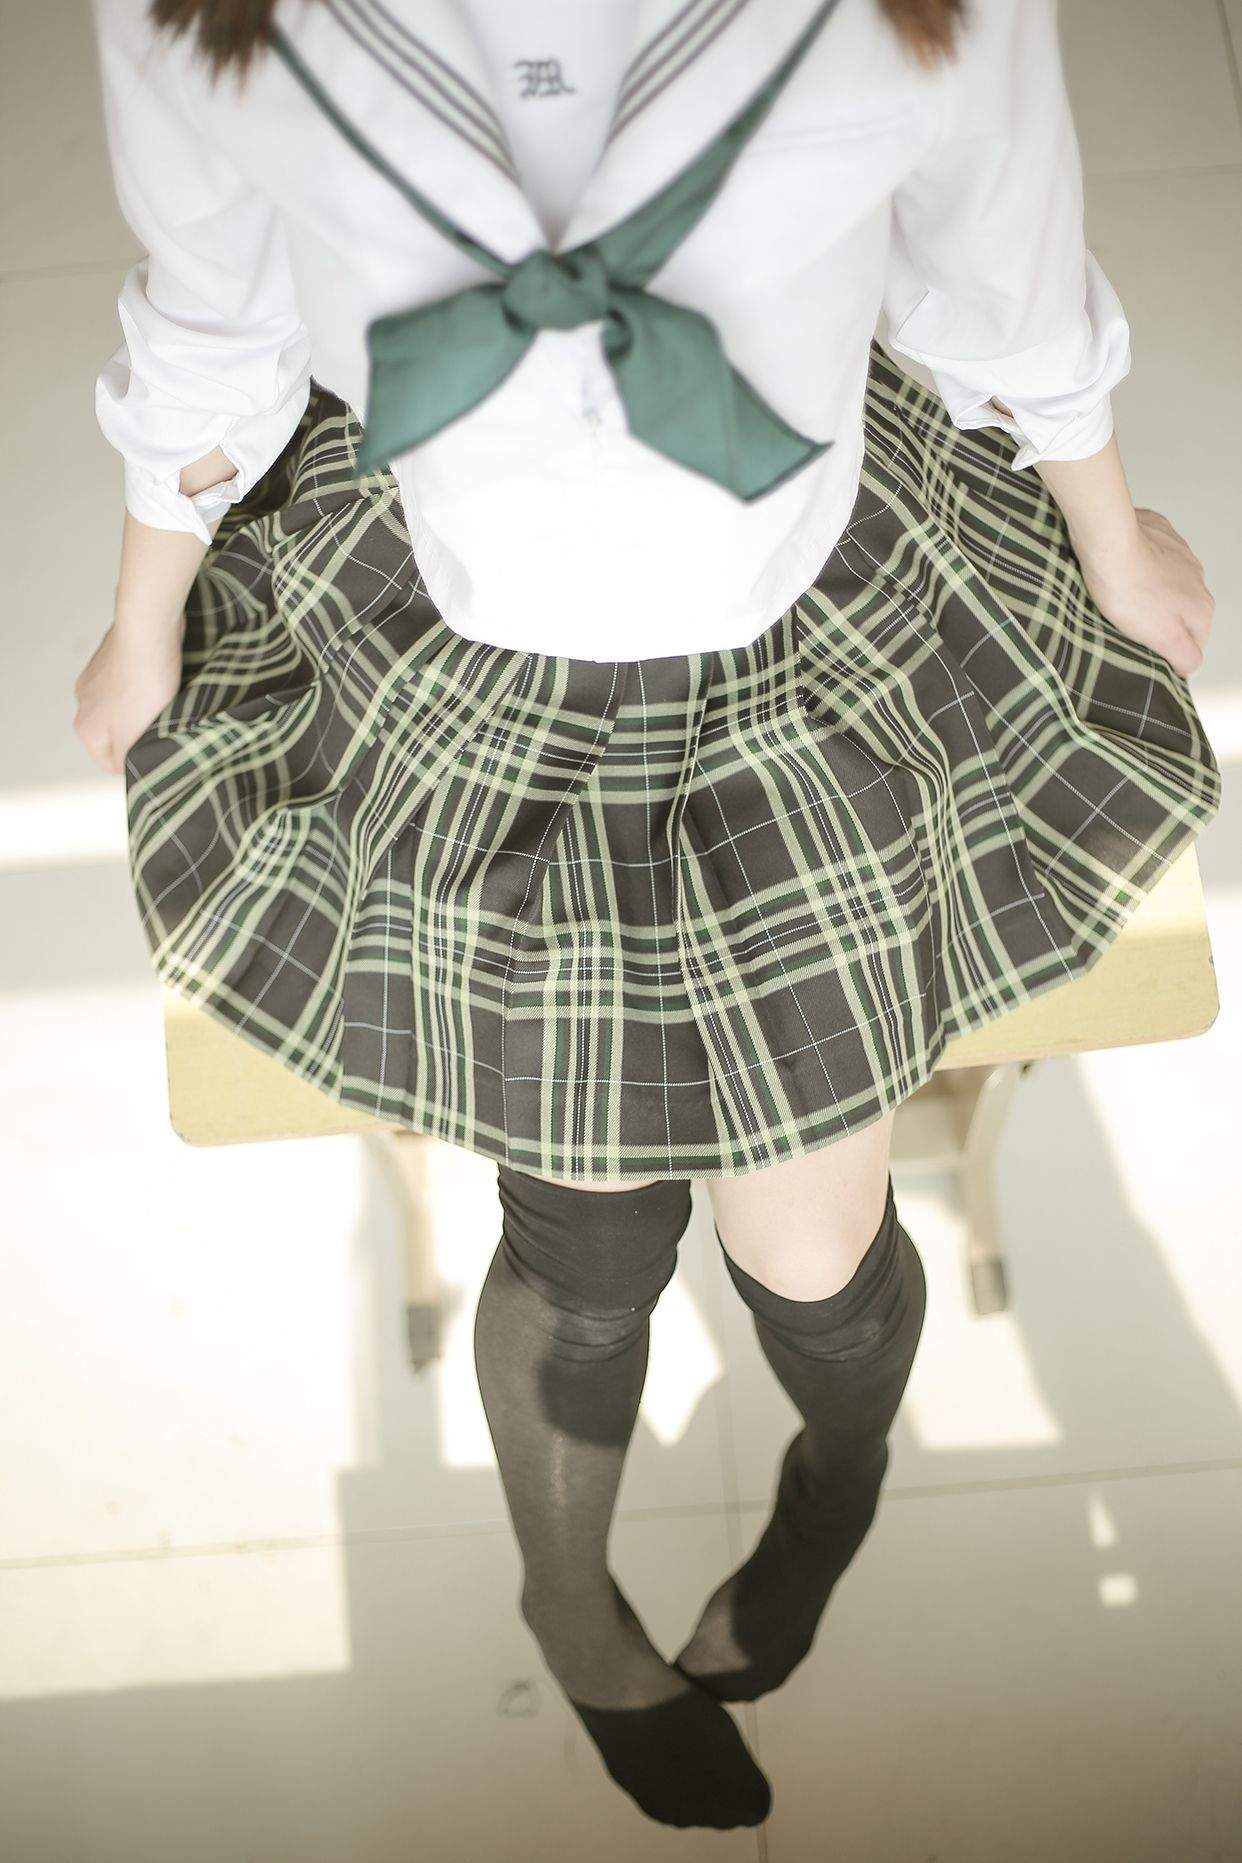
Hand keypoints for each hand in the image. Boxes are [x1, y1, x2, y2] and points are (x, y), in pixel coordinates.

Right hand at [72, 609, 185, 775]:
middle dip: (137, 732)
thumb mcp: (135, 734)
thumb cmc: (146, 684)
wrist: (148, 631)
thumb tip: (121, 768)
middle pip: (114, 734)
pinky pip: (126, 684)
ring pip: (121, 708)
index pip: (110, 763)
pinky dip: (142, 686)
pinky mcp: (108, 659)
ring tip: (161, 699)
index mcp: (85, 728)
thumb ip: (123, 757)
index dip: (135, 760)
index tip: (155, 750)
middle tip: (161, 724)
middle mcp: (82, 703)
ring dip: (141, 708)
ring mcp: (93, 678)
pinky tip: (157, 680)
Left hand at [1076, 508, 1214, 678]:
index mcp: (1202, 607)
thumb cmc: (1130, 591)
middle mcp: (1198, 579)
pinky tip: (1122, 570)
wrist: (1108, 543)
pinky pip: (1153, 557)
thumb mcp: (1163, 637)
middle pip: (1181, 613)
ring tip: (1122, 596)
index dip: (1169, 651)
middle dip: (1158, 621)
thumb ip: (1185, 655)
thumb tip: (1190, 666)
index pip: (1194, 644)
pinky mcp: (1161, 535)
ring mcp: (1181, 554)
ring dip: (1149, 593)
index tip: (1144, 649)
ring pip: (1167, 585)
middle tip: (1128, 624)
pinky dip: (1141, 565)